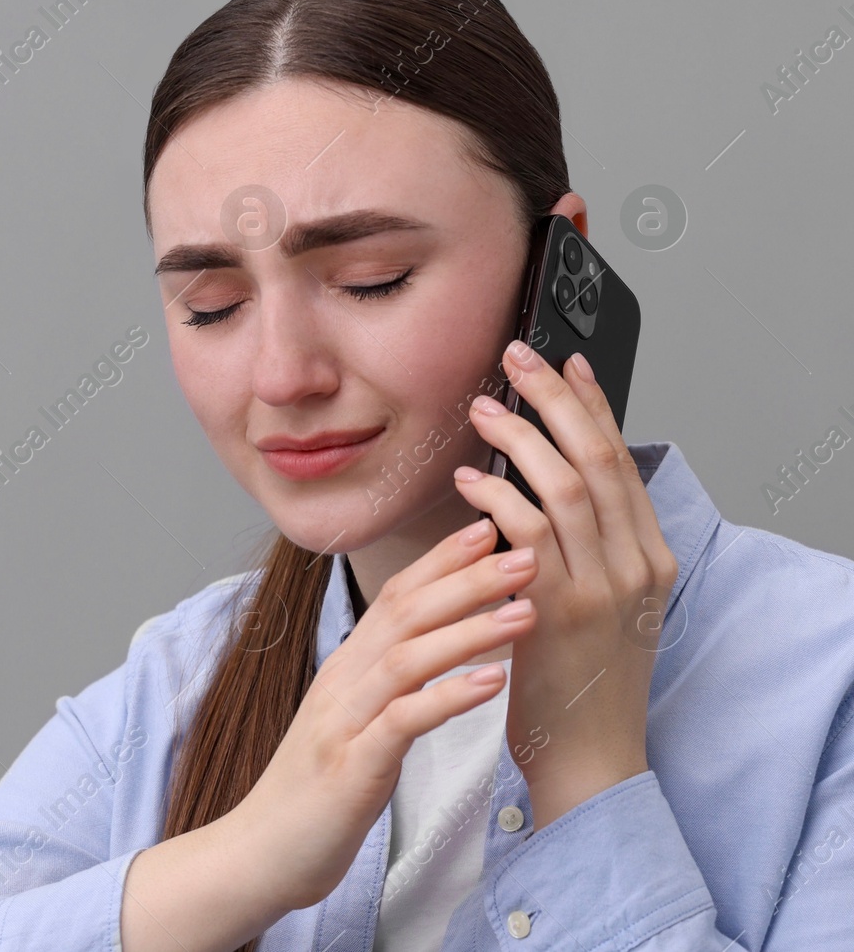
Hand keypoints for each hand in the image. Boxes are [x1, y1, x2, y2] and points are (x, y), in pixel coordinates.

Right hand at [223, 520, 538, 913]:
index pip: (395, 596)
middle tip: (523, 552)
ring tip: (525, 610)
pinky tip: (491, 682)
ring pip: (407, 656)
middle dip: (467, 578)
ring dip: (469, 628)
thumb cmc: (316, 790)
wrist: (262, 851)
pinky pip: (404, 720)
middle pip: (405, 612)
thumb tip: (431, 650)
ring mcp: (343, 720)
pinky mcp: (352, 765)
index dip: (441, 560)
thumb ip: (386, 684)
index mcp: (346, 667)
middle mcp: (343, 681)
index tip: (488, 527)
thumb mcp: (353, 722)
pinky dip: (448, 696)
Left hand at [452, 338, 679, 829]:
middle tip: (515, 358)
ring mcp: (601, 588)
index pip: (622, 460)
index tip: (564, 363)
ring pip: (566, 485)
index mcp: (648, 557)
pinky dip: (496, 497)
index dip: (591, 406)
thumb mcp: (602, 604)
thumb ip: (585, 545)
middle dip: (554, 399)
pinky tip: (468, 480)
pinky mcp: (559, 611)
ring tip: (482, 409)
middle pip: (598, 457)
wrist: (587, 757)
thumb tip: (547, 480)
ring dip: (520, 439)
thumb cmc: (580, 681)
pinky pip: (527, 535)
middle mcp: (634, 565)